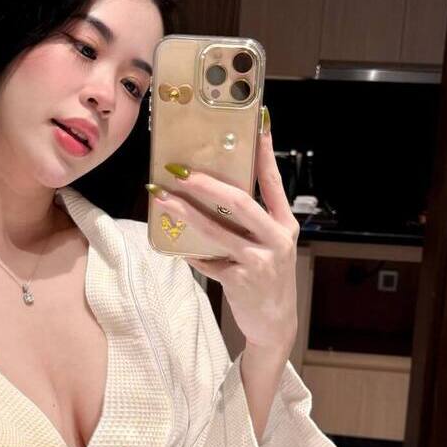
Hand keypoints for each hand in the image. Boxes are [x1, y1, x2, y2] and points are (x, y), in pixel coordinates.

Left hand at [152, 122, 299, 350]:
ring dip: (184, 212)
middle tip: (180, 171)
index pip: (273, 181)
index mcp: (284, 224)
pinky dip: (189, 252)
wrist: (274, 325)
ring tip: (162, 197)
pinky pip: (206, 260)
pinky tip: (175, 245)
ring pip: (216, 229)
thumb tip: (207, 194)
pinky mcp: (241, 280)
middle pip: (240, 202)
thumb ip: (247, 224)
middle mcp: (276, 239)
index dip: (265, 151)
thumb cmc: (265, 278)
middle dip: (206, 184)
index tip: (258, 122)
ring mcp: (260, 260)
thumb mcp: (267, 247)